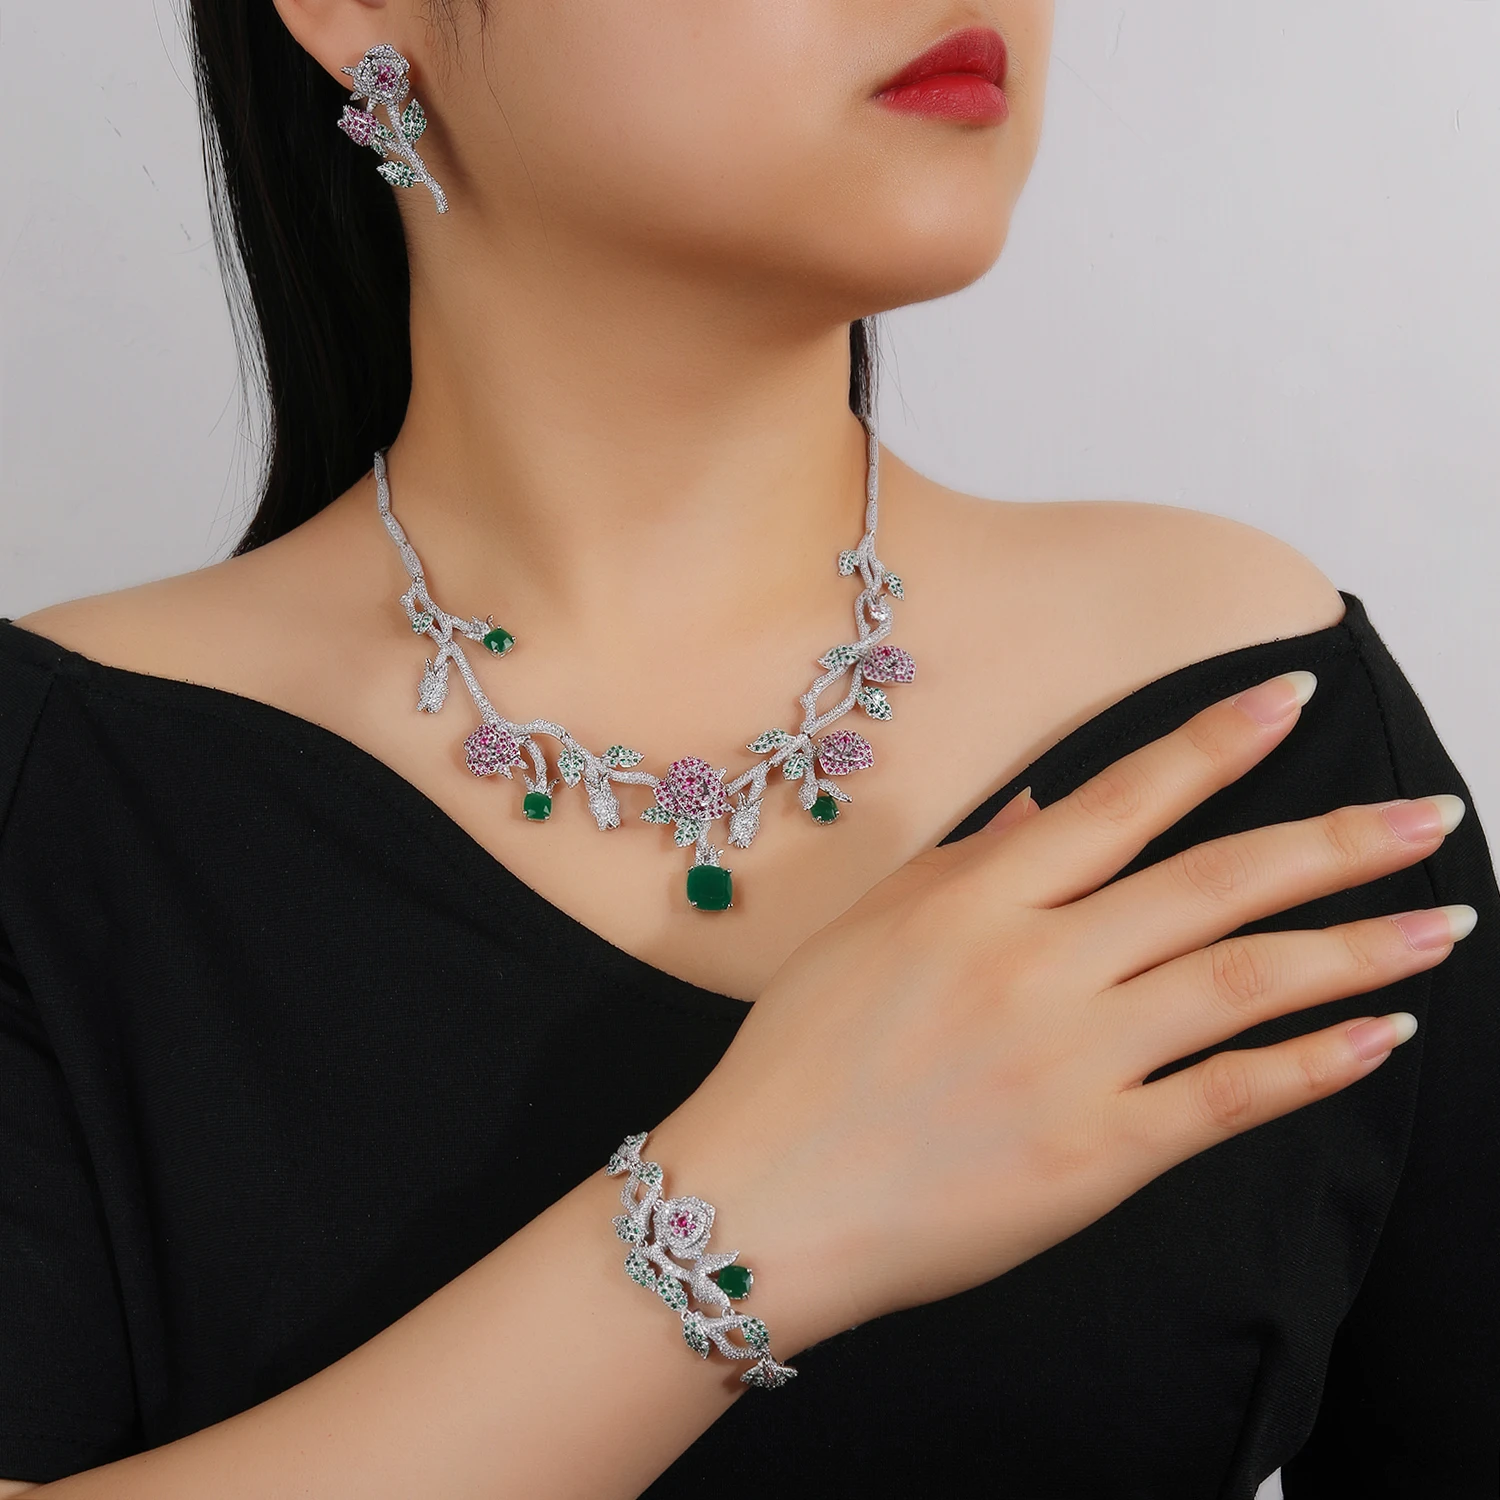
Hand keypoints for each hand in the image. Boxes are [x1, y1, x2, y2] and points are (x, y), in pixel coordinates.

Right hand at [660, 671, 1472, 1343]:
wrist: (761, 1198)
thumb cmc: (799, 1061)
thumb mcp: (867, 932)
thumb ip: (968, 860)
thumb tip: (1055, 805)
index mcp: (976, 899)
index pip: (1124, 799)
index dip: (1216, 742)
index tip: (1294, 694)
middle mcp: (1038, 964)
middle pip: (1216, 882)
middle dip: (1335, 841)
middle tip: (1431, 818)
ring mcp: (1073, 1061)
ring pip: (1244, 981)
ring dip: (1354, 948)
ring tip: (1442, 922)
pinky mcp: (1095, 1156)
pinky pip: (1227, 1098)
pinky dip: (1310, 1066)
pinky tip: (1378, 1036)